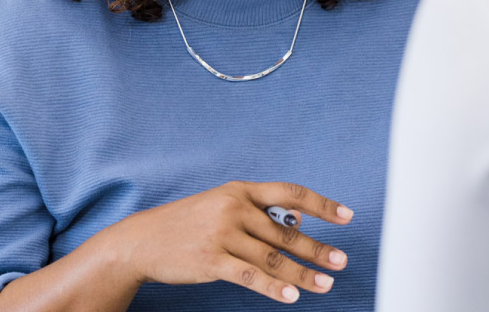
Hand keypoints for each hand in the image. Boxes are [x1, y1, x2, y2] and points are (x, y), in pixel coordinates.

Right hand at [88, 181, 353, 303]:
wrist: (142, 240)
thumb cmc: (186, 224)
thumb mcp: (219, 206)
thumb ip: (255, 214)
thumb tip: (296, 225)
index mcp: (239, 190)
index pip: (290, 193)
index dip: (321, 204)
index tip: (346, 216)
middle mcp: (233, 208)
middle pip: (286, 232)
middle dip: (317, 249)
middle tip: (341, 261)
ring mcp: (222, 234)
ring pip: (273, 257)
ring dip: (302, 274)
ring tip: (325, 284)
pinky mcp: (211, 260)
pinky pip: (251, 276)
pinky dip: (273, 288)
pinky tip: (291, 297)